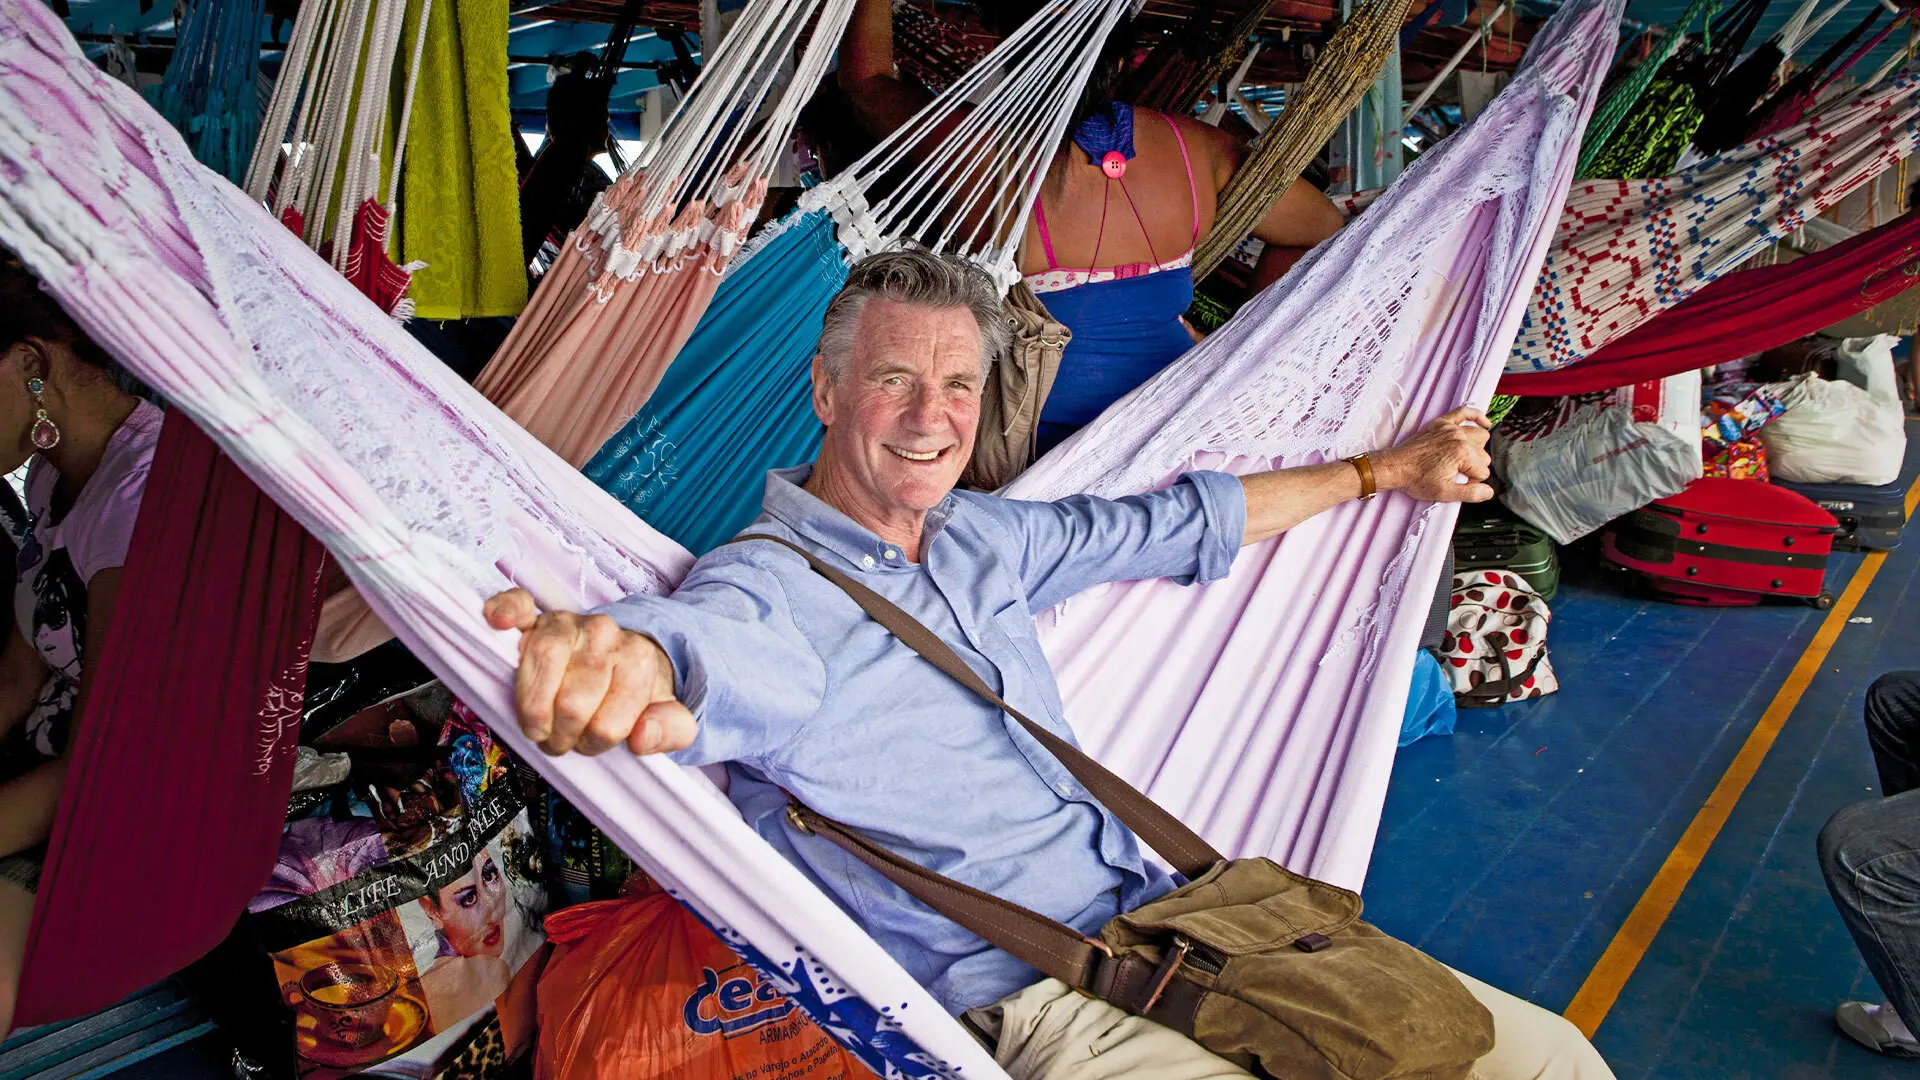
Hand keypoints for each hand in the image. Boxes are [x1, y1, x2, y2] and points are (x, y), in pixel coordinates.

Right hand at [483, 589, 695, 756]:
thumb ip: (670, 730)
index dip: (595, 743)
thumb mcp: (668, 717)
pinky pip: (518, 606)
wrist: (622, 658)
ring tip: (540, 724)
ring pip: (542, 667)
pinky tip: (502, 624)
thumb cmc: (637, 693)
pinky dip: (505, 611)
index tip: (593, 739)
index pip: (606, 726)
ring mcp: (568, 623)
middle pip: (571, 706)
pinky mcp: (536, 617)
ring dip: (533, 711)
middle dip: (563, 735)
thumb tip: (641, 737)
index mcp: (638, 659)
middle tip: (564, 736)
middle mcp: (604, 633)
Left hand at [1374, 406, 1494, 503]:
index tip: (1457, 483)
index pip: (1483, 471)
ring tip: (1464, 459)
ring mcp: (1451, 428)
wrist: (1395, 467)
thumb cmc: (1416, 479)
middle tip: (1456, 474)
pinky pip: (1464, 411)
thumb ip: (1470, 493)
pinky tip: (1485, 423)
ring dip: (1477, 448)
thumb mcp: (1444, 493)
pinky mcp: (1442, 423)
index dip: (1472, 481)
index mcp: (1462, 454)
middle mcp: (1459, 437)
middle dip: (1473, 467)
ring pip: (1480, 436)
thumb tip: (1489, 492)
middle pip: (1483, 455)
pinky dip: (1477, 416)